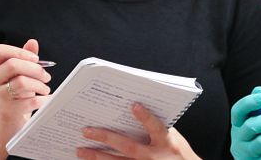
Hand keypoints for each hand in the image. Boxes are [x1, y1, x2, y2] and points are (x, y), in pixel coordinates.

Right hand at [0, 39, 51, 135]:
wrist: (4, 126)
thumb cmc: (13, 96)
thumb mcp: (16, 76)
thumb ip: (23, 59)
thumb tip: (32, 42)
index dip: (19, 51)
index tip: (35, 59)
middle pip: (13, 65)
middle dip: (35, 68)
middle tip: (46, 76)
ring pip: (22, 82)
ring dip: (40, 84)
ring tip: (45, 89)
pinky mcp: (8, 112)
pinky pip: (31, 100)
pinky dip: (44, 99)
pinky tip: (46, 99)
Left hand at [77, 103, 200, 159]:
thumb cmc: (179, 155)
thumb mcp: (175, 139)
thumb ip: (159, 128)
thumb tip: (138, 110)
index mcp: (166, 143)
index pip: (156, 128)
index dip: (146, 117)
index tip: (133, 105)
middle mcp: (154, 157)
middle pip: (128, 147)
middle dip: (107, 138)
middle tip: (87, 130)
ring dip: (97, 157)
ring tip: (80, 150)